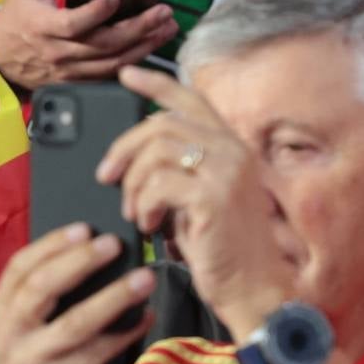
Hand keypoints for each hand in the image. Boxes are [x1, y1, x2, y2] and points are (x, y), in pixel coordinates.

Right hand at [0, 0, 179, 91]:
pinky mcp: (74, 82)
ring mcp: (67, 71)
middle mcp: (56, 52)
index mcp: (41, 25)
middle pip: (102, 45)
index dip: (95, 13)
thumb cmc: (20, 14)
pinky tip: (151, 46)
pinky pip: (108, 76)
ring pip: (111, 63)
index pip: (72, 24)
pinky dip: (133, 62)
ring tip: (167, 28)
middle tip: (163, 12)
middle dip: (138, 28)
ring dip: (144, 46)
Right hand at [0, 226, 158, 363]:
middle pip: (42, 287)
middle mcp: (10, 333)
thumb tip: (95, 251)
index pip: (19, 268)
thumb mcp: (20, 332)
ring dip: (114, 297)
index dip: (51, 243)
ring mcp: (33, 360)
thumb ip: (43, 298)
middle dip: (80, 261)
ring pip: (75, 322)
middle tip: (114, 242)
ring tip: (145, 278)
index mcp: (0, 312)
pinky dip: (127, 332)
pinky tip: (147, 317)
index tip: (84, 227)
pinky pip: (99, 352)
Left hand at [103, 65, 294, 339]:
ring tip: (137, 212)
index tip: (127, 75)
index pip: (191, 99)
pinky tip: (150, 224)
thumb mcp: (203, 200)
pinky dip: (144, 204)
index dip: (155, 83)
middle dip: (124, 149)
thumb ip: (182, 173)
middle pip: (162, 124)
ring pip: (156, 152)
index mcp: (232, 146)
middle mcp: (233, 150)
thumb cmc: (227, 251)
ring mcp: (226, 172)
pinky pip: (159, 184)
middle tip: (107, 177)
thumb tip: (138, 162)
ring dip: (133, 184)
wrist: (255, 288)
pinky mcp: (213, 197)